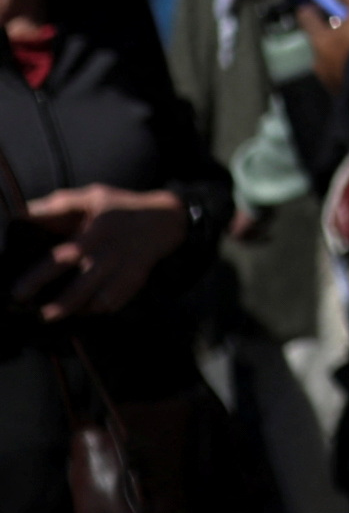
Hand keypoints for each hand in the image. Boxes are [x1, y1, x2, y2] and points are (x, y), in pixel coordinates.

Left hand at [24, 181, 187, 317]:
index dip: (40, 276)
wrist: (165, 219)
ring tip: (50, 315)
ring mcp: (126, 269)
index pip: (65, 256)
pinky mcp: (135, 281)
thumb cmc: (118, 207)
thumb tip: (22, 218)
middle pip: (82, 285)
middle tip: (37, 313)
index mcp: (98, 230)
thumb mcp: (91, 197)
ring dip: (74, 310)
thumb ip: (58, 206)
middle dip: (58, 303)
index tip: (19, 291)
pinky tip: (81, 309)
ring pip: (98, 300)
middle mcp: (112, 253)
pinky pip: (113, 303)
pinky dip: (95, 310)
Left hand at [307, 0, 348, 89]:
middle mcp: (319, 61)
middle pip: (321, 38)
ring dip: (345, 49)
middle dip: (334, 29)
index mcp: (319, 40)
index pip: (306, 16)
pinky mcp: (346, 91)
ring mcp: (331, 79)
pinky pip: (346, 72)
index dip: (314, 4)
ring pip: (334, 57)